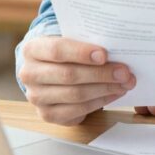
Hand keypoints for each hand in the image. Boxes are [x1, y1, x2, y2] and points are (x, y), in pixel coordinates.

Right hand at [19, 36, 135, 125]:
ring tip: (125, 83)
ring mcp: (36, 97)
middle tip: (125, 72)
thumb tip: (118, 49)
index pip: (57, 50)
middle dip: (101, 74)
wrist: (51, 71)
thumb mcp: (72, 40)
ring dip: (105, 89)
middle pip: (69, 75)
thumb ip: (88, 42)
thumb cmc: (68, 52)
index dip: (82, 53)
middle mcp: (29, 74)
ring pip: (75, 95)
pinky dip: (100, 102)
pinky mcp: (47, 114)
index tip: (105, 55)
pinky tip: (114, 93)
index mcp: (33, 49)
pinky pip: (77, 110)